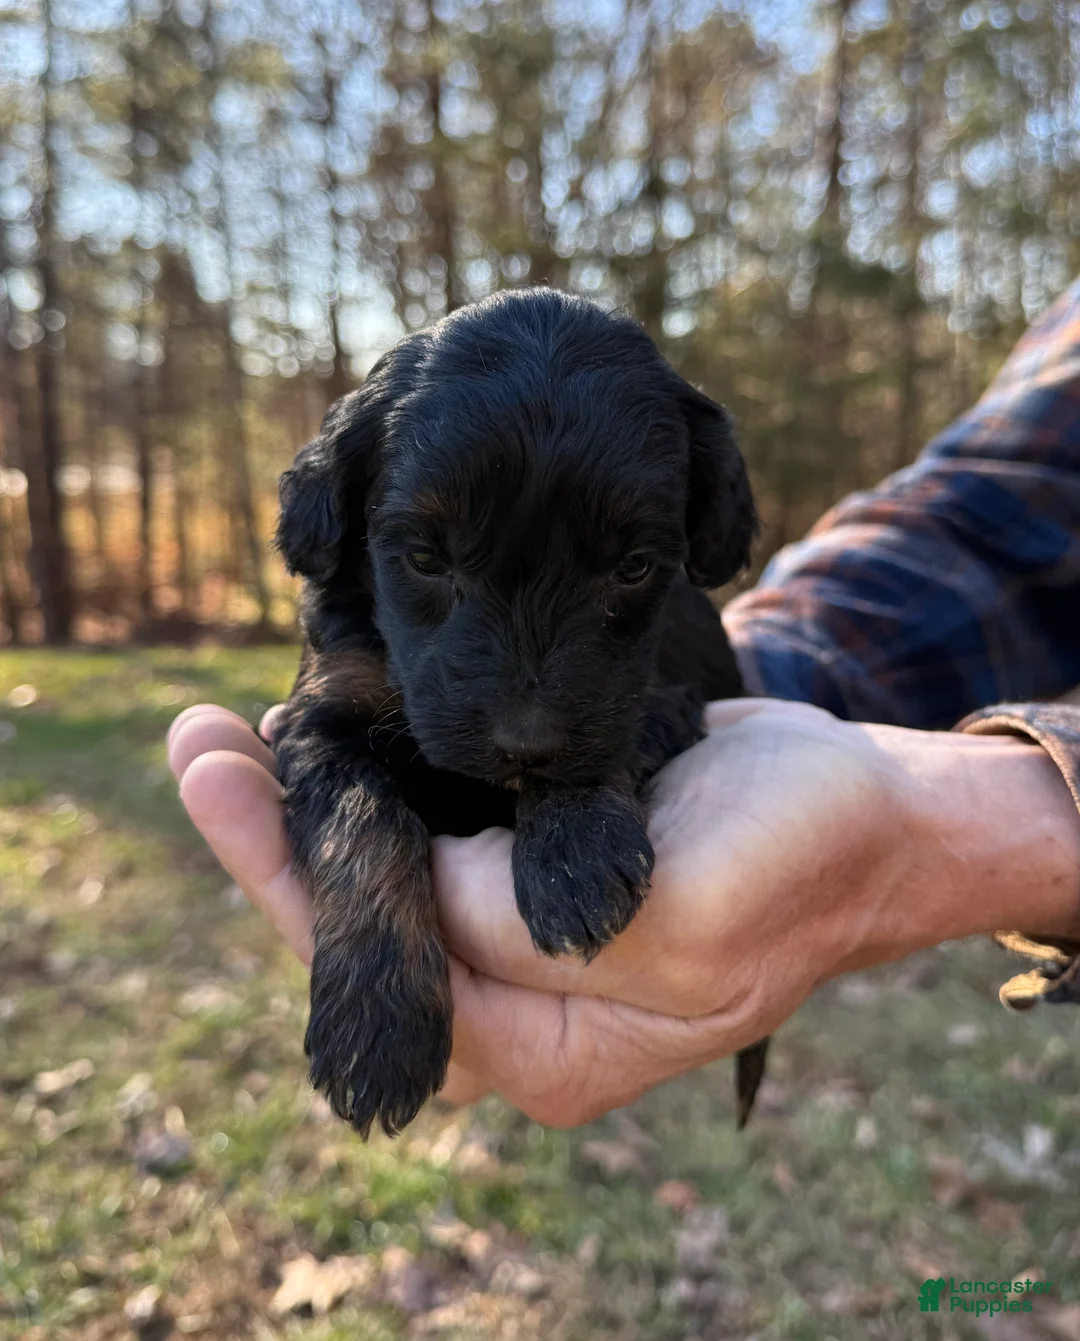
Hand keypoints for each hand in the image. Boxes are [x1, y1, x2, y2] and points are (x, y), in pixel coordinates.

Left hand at [168, 699, 1079, 1126]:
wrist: (867, 812)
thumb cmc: (796, 859)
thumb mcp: (681, 912)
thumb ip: (532, 925)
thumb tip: (412, 888)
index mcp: (548, 1048)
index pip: (385, 977)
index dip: (289, 879)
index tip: (219, 779)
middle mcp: (523, 1007)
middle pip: (366, 936)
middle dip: (279, 841)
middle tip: (199, 742)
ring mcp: (528, 942)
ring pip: (393, 888)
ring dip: (318, 813)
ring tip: (234, 737)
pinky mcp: (539, 877)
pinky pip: (438, 843)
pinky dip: (384, 793)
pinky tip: (339, 738)